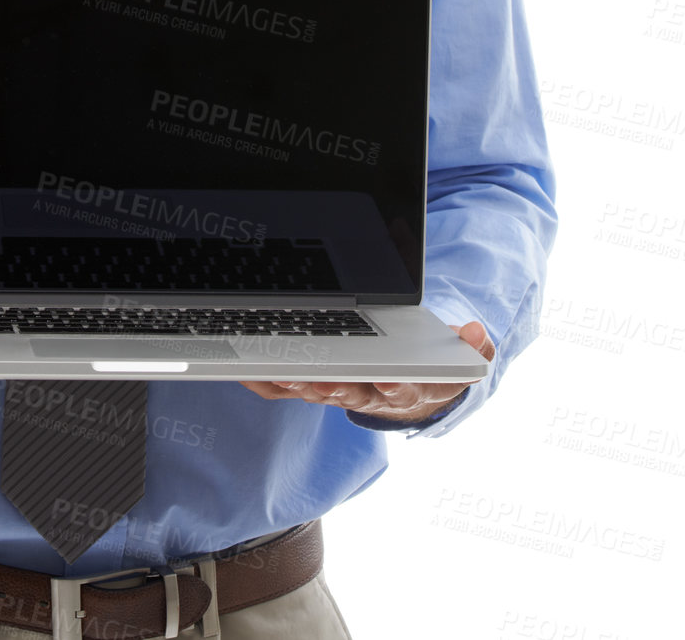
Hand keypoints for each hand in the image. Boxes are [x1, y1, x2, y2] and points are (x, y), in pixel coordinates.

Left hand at [238, 320, 493, 424]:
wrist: (406, 384)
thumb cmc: (428, 363)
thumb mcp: (456, 357)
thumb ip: (470, 346)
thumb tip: (476, 332)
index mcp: (406, 389)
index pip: (402, 391)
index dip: (394, 387)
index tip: (385, 381)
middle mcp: (370, 395)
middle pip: (351, 395)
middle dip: (336, 389)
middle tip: (321, 383)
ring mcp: (340, 391)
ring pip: (316, 391)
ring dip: (299, 385)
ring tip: (282, 373)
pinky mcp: (316, 384)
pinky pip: (290, 387)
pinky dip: (270, 381)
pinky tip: (252, 369)